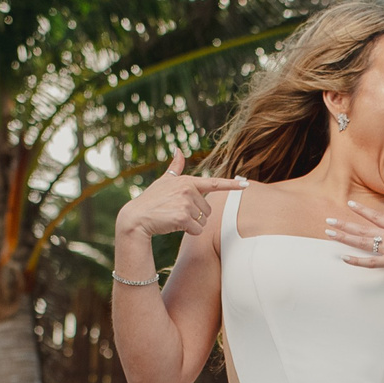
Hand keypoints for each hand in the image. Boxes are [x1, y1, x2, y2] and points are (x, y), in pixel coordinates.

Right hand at [117, 155, 244, 238]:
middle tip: (177, 212)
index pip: (214, 183)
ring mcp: (186, 203)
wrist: (136, 218)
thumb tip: (178, 150)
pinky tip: (174, 225)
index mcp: (187, 181)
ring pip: (203, 221)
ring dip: (192, 224)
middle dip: (197, 215)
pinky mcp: (183, 217)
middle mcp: (188, 190)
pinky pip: (197, 230)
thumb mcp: (164, 181)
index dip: (232, 185)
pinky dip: (189, 232)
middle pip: (208, 210)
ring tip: (175, 218)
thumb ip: (175, 168)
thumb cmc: (151, 200)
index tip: (247, 184)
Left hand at [325, 201, 383, 276]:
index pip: (377, 216)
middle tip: (328, 220)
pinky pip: (370, 261)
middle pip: (363, 228)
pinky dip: (356, 260)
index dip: (362, 210)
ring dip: (344, 238)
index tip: (349, 203)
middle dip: (344, 224)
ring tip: (329, 234)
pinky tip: (344, 258)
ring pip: (362, 241)